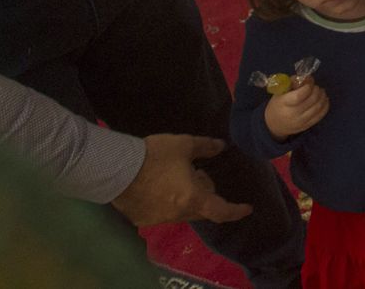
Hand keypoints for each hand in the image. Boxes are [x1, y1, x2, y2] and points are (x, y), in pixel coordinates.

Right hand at [110, 134, 253, 226]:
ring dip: (188, 198)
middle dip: (207, 194)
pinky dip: (169, 201)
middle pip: (202, 209)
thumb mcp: (184, 145)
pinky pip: (164, 212)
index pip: (221, 211)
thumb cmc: (155, 156)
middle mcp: (178, 214)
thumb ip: (206, 147)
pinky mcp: (143, 219)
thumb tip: (221, 146)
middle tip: (200, 174)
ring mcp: (160, 219)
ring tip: (179, 177)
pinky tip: (160, 186)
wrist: (116, 168)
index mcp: (193, 199)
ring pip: (183, 211)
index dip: (237, 211)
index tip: (247, 208)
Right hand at [263, 77, 329, 141]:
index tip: (309, 81)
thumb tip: (307, 77)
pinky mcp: (307, 126)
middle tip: (315, 86)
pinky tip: (324, 99)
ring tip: (320, 91)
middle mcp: (293, 114)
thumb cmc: (277, 104)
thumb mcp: (280, 91)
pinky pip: (320, 115)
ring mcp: (301, 121)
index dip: (308, 86)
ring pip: (318, 107)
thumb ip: (292, 82)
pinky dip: (325, 105)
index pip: (299, 95)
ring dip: (322, 96)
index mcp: (284, 103)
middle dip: (316, 90)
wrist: (274, 125)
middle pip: (311, 100)